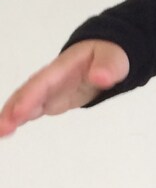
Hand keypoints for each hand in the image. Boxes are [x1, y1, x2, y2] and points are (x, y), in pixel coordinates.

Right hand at [0, 40, 129, 137]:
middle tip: (2, 129)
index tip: (19, 113)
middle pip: (28, 93)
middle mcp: (50, 79)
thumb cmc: (107, 55)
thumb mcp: (114, 58)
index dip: (31, 97)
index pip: (44, 82)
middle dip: (13, 110)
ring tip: (0, 132)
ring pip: (25, 102)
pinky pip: (32, 109)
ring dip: (10, 116)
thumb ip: (107, 67)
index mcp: (63, 67)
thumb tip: (102, 78)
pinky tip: (6, 130)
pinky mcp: (51, 100)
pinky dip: (18, 118)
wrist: (103, 56)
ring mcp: (49, 90)